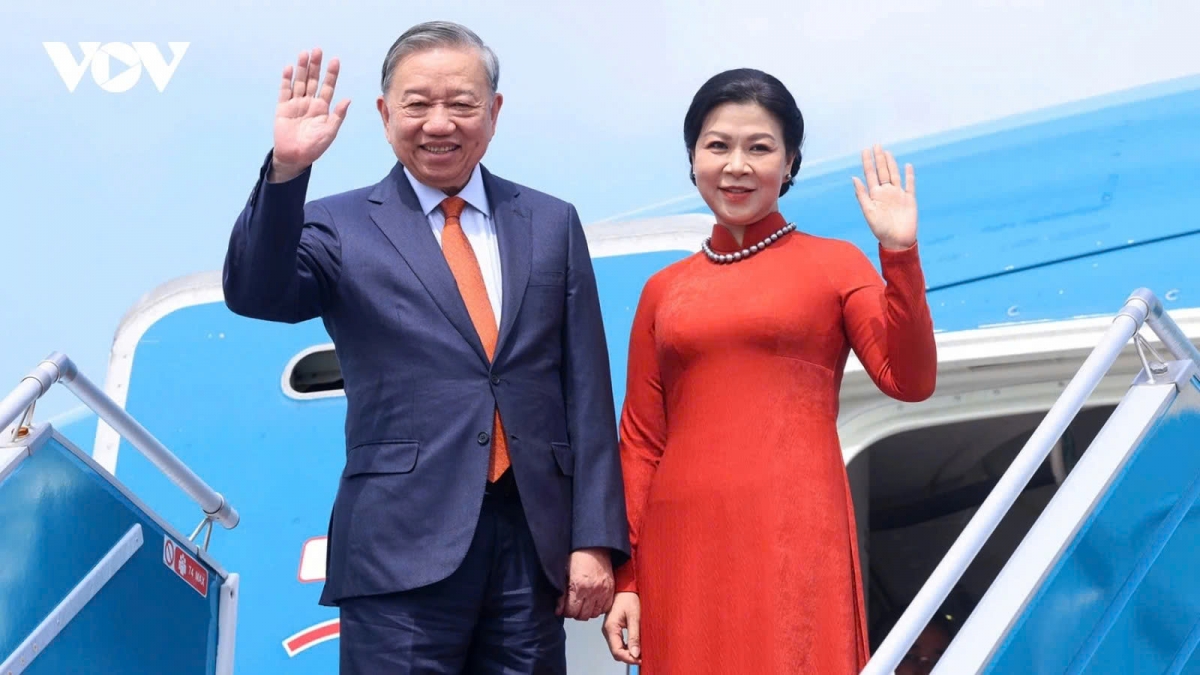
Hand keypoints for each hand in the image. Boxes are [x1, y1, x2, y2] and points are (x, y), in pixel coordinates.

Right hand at [270, 48, 350, 182]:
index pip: (328, 87)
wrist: (295, 157)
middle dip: (315, 66)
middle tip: (318, 50)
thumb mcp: (330, 131)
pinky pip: (285, 91)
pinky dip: (287, 80)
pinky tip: (290, 68)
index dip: (331, 74)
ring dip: (302, 68)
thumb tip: (348, 99)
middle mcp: (309, 103)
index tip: (335, 60)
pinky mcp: (283, 108)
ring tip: (304, 54)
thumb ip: (338, 115)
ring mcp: (296, 104)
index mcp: (322, 108)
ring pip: (299, 82)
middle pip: (313, 80)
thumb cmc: (315, 147)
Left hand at [556, 548, 613, 620]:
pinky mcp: (610, 589)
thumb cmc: (577, 557)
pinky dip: (598, 608)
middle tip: (571, 607)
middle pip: (582, 615)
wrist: (594, 547)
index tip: (562, 610)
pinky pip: (605, 608)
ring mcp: (603, 591)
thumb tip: (558, 608)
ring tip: (582, 605)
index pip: (571, 611)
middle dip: (574, 613)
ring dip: (586, 612)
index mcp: (578, 586)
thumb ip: (561, 592)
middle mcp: (591, 591)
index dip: (564, 612)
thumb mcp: (564, 573)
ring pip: (593, 614)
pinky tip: (592, 602)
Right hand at [602, 592, 641, 664]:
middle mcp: (608, 631)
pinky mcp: (614, 628)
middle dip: (629, 657)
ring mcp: (610, 630)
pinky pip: (619, 642)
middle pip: (616, 652)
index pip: (617, 651)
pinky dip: (627, 647)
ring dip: (629, 652)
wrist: (626, 586)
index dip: (629, 658)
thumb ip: (634, 636)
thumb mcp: (634, 616)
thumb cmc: (630, 598)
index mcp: (610, 628)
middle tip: (644, 657)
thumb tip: (635, 654)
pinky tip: (637, 645)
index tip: (641, 659)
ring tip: (642, 652)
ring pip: (618, 648)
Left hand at [852, 144, 916, 249]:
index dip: (867, 162)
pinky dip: (909, 175)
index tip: (865, 150)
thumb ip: (862, 195)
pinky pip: (909, 184)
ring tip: (887, 152)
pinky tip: (907, 165)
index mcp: (875, 195)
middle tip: (876, 145)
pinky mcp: (909, 199)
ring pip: (894, 175)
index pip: (870, 174)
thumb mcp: (868, 212)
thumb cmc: (880, 229)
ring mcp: (898, 195)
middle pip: (882, 171)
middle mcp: (886, 192)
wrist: (897, 241)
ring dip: (891, 163)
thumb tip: (853, 178)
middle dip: (879, 159)